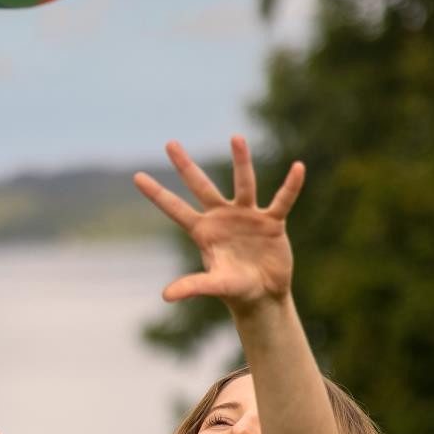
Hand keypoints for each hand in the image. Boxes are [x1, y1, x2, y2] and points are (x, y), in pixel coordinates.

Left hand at [132, 136, 304, 311]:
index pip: (175, 209)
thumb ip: (192, 286)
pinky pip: (282, 200)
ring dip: (241, 161)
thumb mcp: (214, 286)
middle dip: (185, 166)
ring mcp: (247, 216)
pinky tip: (298, 168)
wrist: (263, 296)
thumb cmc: (235, 290)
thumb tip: (166, 296)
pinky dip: (290, 186)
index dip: (157, 194)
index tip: (136, 176)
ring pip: (243, 184)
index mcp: (203, 231)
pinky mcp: (271, 222)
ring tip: (236, 137)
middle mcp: (222, 218)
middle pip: (201, 186)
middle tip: (169, 144)